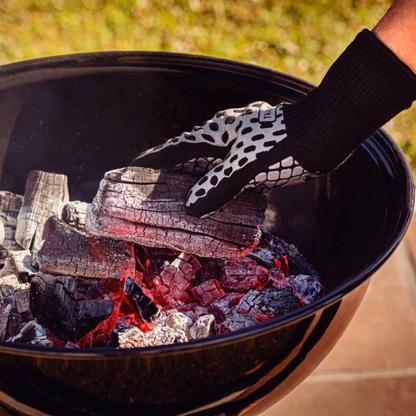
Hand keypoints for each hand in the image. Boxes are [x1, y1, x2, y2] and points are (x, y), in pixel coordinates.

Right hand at [132, 101, 315, 216]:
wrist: (324, 134)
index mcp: (215, 133)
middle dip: (172, 174)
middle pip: (190, 157)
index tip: (133, 169)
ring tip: (182, 201)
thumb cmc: (283, 146)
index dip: (154, 160)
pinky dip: (220, 186)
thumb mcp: (245, 167)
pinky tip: (218, 200)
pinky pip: (229, 173)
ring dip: (197, 182)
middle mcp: (224, 137)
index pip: (175, 148)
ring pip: (210, 166)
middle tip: (155, 193)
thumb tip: (190, 208)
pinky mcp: (256, 156)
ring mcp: (240, 146)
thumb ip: (217, 187)